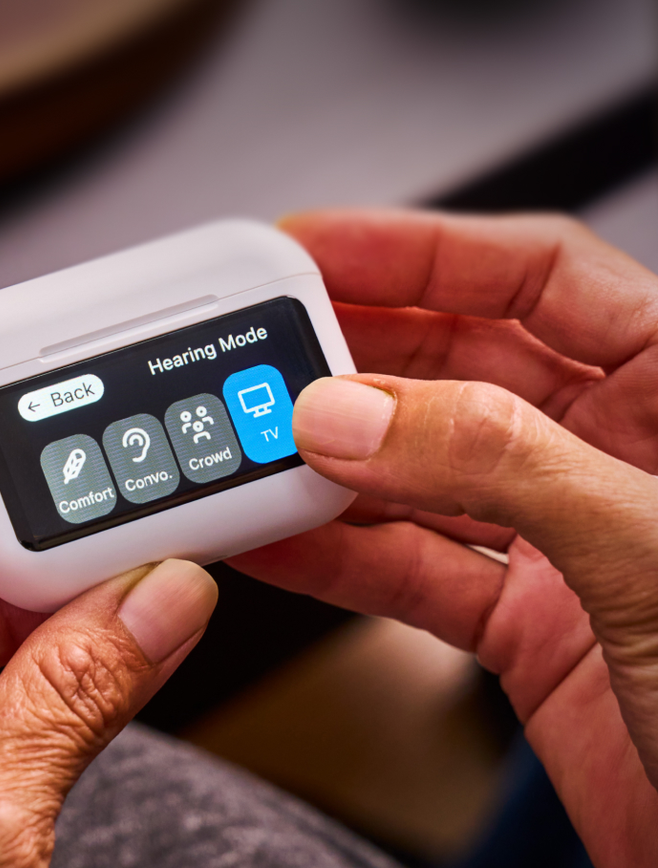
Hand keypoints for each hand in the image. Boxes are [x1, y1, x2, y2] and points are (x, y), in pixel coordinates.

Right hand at [229, 210, 657, 867]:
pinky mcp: (524, 624)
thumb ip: (500, 465)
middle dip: (353, 356)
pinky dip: (334, 553)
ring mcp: (562, 538)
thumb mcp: (653, 554)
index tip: (316, 246)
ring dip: (328, 460)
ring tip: (251, 444)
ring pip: (415, 467)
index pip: (537, 276)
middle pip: (456, 362)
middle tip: (262, 353)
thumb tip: (353, 414)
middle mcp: (612, 453)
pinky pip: (407, 566)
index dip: (419, 249)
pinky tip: (277, 534)